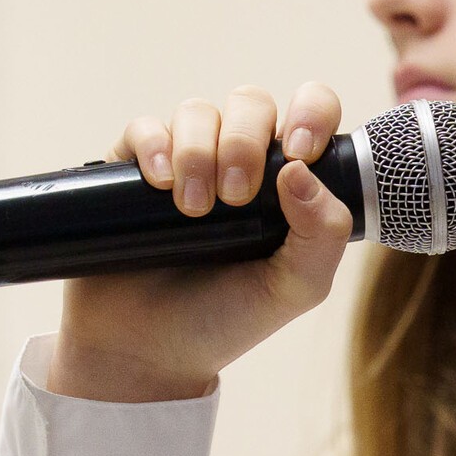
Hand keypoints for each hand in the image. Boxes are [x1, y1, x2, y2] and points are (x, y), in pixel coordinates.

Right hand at [48, 82, 348, 401]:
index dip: (311, 114)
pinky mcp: (133, 171)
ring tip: (192, 210)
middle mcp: (239, 161)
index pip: (312, 112)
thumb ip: (322, 236)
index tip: (300, 153)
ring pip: (198, 111)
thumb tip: (301, 170)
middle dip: (245, 142)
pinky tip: (159, 182)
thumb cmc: (227, 320)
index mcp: (288, 181)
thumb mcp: (294, 290)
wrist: (148, 352)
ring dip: (198, 152)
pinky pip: (144, 128)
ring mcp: (185, 162)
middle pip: (250, 103)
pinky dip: (153, 145)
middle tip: (235, 199)